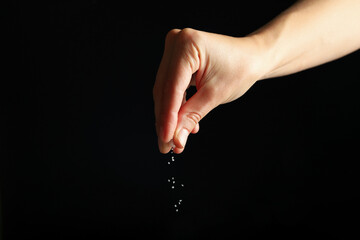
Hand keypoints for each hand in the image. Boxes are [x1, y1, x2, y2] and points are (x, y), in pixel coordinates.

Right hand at [153, 28, 264, 153]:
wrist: (251, 57)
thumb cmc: (239, 70)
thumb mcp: (214, 96)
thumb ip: (191, 117)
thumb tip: (175, 140)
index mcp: (187, 45)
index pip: (171, 88)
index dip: (168, 118)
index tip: (165, 141)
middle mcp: (176, 42)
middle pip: (164, 90)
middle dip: (166, 120)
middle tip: (166, 146)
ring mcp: (174, 48)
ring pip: (164, 90)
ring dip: (169, 116)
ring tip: (175, 139)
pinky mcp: (175, 58)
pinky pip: (170, 86)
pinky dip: (176, 106)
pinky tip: (182, 123)